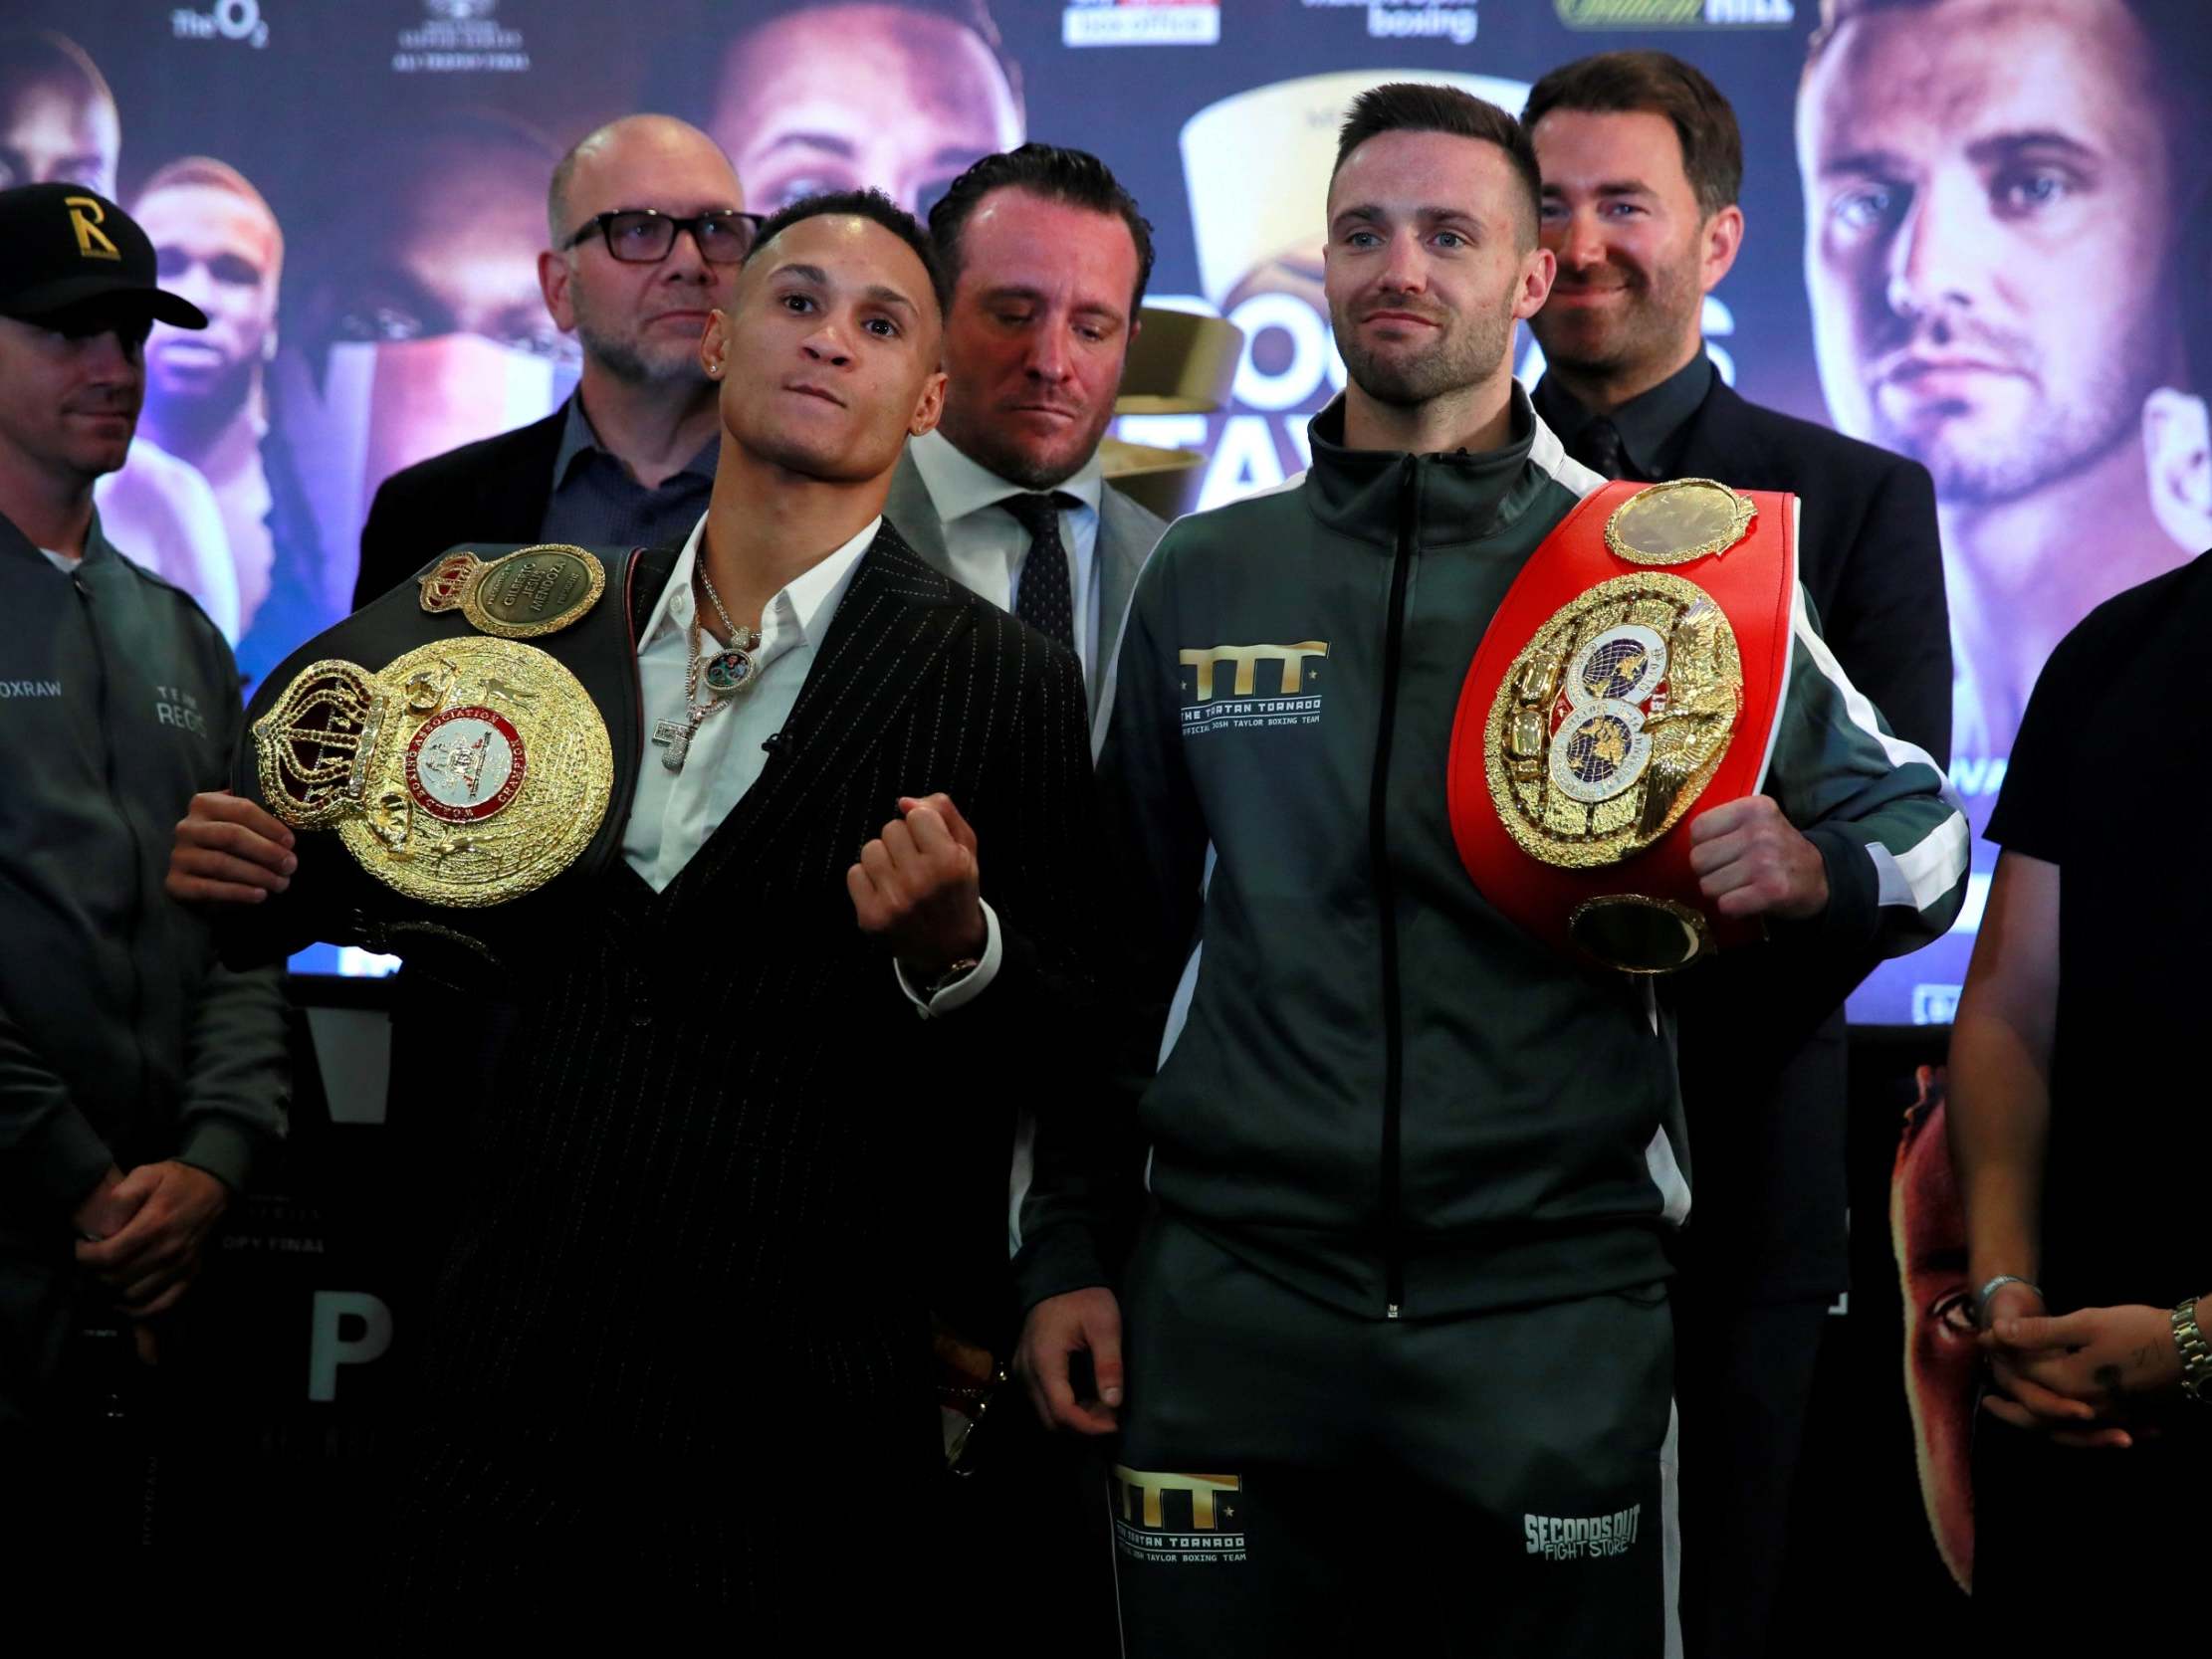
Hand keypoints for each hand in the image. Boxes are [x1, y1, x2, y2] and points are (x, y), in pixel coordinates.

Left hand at [74, 1161, 229, 1317]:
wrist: (215, 1187)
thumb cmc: (175, 1180)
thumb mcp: (146, 1174)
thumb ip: (121, 1197)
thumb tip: (103, 1228)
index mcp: (155, 1224)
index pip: (108, 1255)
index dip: (85, 1257)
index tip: (81, 1248)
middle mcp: (168, 1250)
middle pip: (117, 1278)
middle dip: (95, 1272)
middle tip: (92, 1261)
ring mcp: (181, 1265)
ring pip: (133, 1295)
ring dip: (114, 1289)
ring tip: (108, 1274)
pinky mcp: (190, 1274)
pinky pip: (160, 1305)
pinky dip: (139, 1309)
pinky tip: (126, 1298)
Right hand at [168, 790, 295, 905]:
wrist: (196, 871)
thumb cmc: (229, 844)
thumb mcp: (240, 823)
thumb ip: (257, 819)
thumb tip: (288, 832)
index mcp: (204, 803)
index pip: (242, 809)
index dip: (270, 826)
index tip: (291, 842)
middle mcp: (187, 827)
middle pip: (232, 835)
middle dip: (267, 852)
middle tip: (291, 865)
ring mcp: (179, 855)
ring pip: (222, 863)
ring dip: (258, 875)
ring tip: (281, 883)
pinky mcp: (175, 882)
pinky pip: (209, 888)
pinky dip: (238, 892)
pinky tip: (260, 895)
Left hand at [847, 793, 984, 982]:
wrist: (951, 947)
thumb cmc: (956, 889)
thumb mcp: (966, 848)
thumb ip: (943, 812)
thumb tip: (903, 801)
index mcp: (950, 863)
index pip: (916, 815)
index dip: (924, 826)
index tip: (931, 844)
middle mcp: (921, 882)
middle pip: (891, 829)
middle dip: (903, 842)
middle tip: (917, 864)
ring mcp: (893, 902)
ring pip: (870, 849)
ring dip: (884, 859)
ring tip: (900, 877)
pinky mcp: (871, 918)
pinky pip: (854, 873)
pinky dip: (867, 879)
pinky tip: (886, 892)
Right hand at [1016, 1286, 1123, 1435]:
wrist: (1057, 1275)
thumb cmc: (1083, 1298)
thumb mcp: (1104, 1325)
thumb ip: (1109, 1364)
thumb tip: (1114, 1403)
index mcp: (1045, 1361)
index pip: (1062, 1411)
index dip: (1089, 1425)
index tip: (1115, 1424)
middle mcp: (1027, 1371)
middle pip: (1050, 1420)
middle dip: (1082, 1426)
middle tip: (1111, 1417)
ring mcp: (1022, 1370)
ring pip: (1044, 1413)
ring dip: (1073, 1418)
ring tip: (1102, 1407)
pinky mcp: (1025, 1368)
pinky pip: (1041, 1400)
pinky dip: (1063, 1407)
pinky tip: (1086, 1398)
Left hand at [1688, 795, 1827, 920]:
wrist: (1822, 877)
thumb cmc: (1778, 851)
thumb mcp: (1757, 823)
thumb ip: (1723, 826)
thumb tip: (1686, 847)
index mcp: (1753, 807)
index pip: (1698, 829)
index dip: (1703, 846)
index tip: (1723, 852)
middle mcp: (1760, 831)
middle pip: (1698, 860)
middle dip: (1709, 872)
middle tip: (1732, 873)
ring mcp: (1766, 861)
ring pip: (1708, 886)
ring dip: (1721, 893)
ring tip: (1743, 886)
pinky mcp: (1772, 890)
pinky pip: (1726, 905)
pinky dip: (1733, 909)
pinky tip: (1749, 900)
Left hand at [1981, 1302, 2184, 1448]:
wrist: (2193, 1348)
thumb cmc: (2138, 1330)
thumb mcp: (2086, 1322)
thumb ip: (2039, 1332)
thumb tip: (1997, 1332)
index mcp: (2069, 1382)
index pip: (2024, 1371)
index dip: (2001, 1352)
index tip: (1983, 1338)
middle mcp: (2085, 1407)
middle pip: (2035, 1414)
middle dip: (2009, 1408)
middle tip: (1987, 1402)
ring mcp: (2108, 1416)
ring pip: (2061, 1428)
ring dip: (2036, 1423)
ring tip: (2019, 1414)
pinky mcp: (2127, 1416)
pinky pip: (2090, 1431)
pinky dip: (2070, 1430)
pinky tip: (2065, 1425)